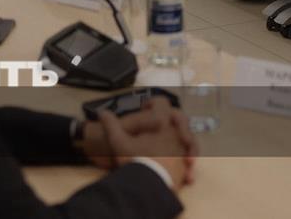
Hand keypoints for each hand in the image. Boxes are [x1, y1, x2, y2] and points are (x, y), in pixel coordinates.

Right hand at [81, 97, 195, 168]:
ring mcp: (182, 150)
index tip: (145, 110)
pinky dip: (183, 161)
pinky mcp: (185, 167)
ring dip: (179, 141)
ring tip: (164, 150)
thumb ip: (111, 125)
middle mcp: (176, 133)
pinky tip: (172, 167)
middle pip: (179, 119)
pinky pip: (188, 159)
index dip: (153, 103)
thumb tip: (102, 112)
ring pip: (187, 139)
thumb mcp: (119, 142)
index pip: (162, 103)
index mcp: (162, 123)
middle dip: (168, 121)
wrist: (148, 187)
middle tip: (159, 129)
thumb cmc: (135, 160)